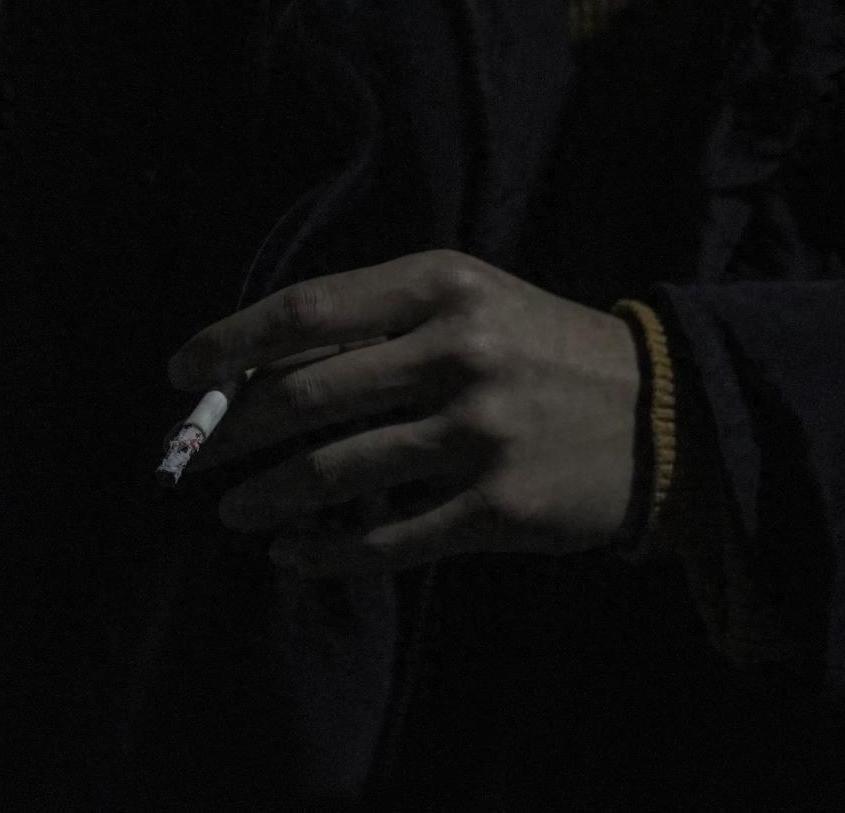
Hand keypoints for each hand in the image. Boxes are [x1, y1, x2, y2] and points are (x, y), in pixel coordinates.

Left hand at [167, 249, 643, 577]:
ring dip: (265, 499)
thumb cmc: (546, 349)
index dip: (230, 344)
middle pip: (304, 396)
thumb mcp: (475, 302)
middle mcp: (457, 354)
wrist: (661, 414)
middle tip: (193, 459)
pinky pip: (387, 540)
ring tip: (232, 514)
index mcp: (444, 287)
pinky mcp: (496, 507)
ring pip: (334, 474)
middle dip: (230, 433)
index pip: (306, 312)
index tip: (182, 374)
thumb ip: (382, 320)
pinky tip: (292, 557)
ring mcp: (477, 434)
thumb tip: (266, 366)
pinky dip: (326, 555)